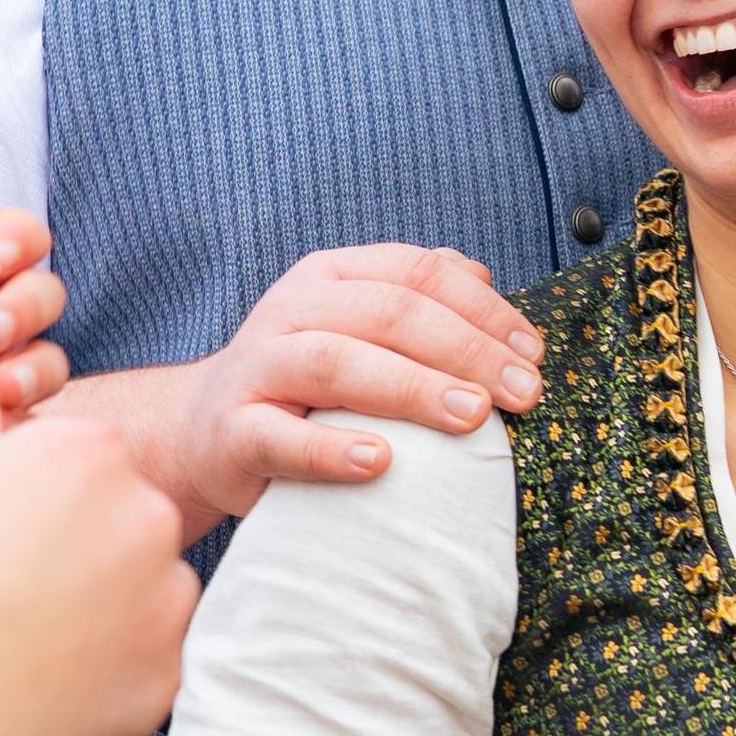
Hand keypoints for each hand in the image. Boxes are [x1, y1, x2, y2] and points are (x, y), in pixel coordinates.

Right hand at [0, 423, 196, 735]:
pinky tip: (39, 694)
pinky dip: (106, 681)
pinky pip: (146, 668)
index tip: (12, 540)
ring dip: (107, 617)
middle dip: (91, 555)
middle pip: (135, 524)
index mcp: (83, 451)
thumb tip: (16, 483)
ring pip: (150, 597)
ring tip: (22, 651)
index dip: (50, 506)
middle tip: (19, 602)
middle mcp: (141, 514)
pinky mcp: (164, 677)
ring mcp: (163, 601)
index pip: (96, 463)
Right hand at [172, 245, 546, 525]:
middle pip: (389, 312)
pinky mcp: (234, 430)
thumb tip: (478, 272)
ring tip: (472, 416)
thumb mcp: (357, 327)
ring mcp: (259, 367)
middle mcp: (292, 310)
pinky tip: (379, 462)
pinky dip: (331, 450)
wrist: (201, 431)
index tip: (534, 353)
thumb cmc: (303, 384)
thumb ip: (415, 297)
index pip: (418, 274)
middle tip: (522, 393)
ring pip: (338, 362)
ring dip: (412, 388)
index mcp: (331, 275)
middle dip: (467, 350)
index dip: (484, 309)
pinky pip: (281, 438)